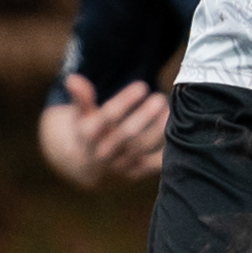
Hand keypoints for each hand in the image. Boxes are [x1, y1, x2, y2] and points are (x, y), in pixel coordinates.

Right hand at [40, 73, 169, 189]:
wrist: (87, 168)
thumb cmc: (88, 132)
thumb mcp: (80, 115)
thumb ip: (81, 98)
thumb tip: (72, 79)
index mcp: (89, 135)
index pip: (108, 117)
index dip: (125, 100)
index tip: (142, 86)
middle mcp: (104, 152)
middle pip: (127, 134)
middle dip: (145, 115)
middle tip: (161, 97)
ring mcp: (120, 165)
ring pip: (144, 147)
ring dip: (160, 128)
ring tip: (170, 109)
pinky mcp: (136, 173)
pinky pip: (155, 164)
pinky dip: (168, 149)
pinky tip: (179, 129)